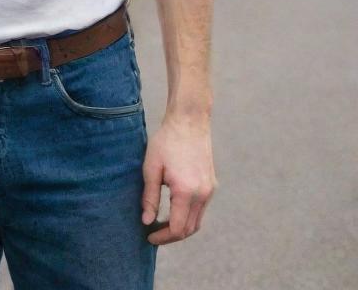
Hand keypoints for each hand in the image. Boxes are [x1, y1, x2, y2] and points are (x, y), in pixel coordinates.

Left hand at [141, 113, 216, 244]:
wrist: (189, 121)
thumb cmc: (166, 141)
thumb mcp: (151, 168)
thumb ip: (149, 197)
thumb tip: (146, 221)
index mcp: (186, 192)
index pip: (178, 228)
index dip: (163, 237)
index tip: (148, 236)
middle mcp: (203, 195)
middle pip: (190, 229)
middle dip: (172, 235)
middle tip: (154, 233)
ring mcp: (210, 190)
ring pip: (197, 221)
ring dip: (181, 226)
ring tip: (162, 223)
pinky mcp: (212, 185)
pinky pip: (201, 209)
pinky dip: (189, 215)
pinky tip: (174, 209)